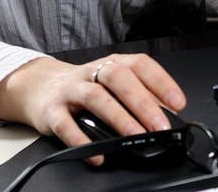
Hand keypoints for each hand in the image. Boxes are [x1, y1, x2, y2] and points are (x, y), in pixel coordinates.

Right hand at [0, 54, 185, 165]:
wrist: (40, 87)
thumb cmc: (84, 87)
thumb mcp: (111, 84)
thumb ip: (136, 95)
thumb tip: (166, 115)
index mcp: (111, 64)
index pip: (139, 64)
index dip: (160, 81)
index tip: (178, 102)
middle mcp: (92, 72)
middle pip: (119, 78)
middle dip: (142, 102)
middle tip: (160, 126)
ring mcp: (71, 90)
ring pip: (96, 97)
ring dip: (119, 118)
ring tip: (136, 137)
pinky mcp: (52, 111)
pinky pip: (66, 125)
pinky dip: (83, 141)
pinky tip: (98, 154)